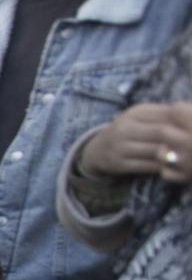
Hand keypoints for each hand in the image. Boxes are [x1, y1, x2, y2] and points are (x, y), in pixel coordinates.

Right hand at [77, 103, 191, 182]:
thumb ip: (165, 115)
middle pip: (163, 132)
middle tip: (191, 145)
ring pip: (157, 150)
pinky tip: (170, 166)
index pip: (168, 114)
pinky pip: (148, 166)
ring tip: (185, 157)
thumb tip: (190, 113)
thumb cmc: (129, 131)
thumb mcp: (142, 117)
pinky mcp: (119, 164)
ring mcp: (121, 147)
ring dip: (174, 155)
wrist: (97, 150)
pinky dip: (163, 166)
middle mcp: (125, 128)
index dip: (186, 122)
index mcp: (136, 113)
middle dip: (182, 140)